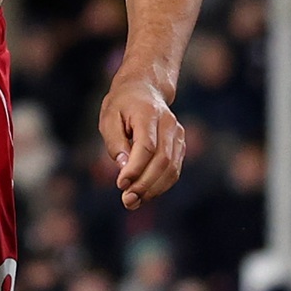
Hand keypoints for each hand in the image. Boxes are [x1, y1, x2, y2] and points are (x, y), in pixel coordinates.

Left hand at [99, 76, 185, 208]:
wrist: (144, 88)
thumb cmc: (122, 104)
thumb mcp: (109, 117)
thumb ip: (115, 142)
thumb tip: (123, 167)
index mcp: (148, 113)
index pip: (146, 146)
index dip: (135, 168)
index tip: (120, 184)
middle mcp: (168, 123)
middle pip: (162, 161)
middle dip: (144, 184)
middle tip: (127, 200)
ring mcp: (178, 134)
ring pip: (171, 169)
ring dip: (153, 189)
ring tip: (133, 202)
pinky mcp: (180, 144)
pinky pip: (174, 170)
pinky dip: (161, 185)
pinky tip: (145, 194)